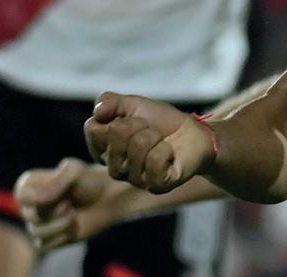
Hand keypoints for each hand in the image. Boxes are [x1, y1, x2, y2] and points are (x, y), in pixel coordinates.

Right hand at [14, 158, 121, 251]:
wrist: (107, 198)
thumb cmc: (90, 180)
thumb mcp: (75, 171)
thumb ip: (57, 180)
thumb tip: (39, 200)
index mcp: (32, 184)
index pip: (21, 194)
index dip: (37, 198)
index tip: (57, 195)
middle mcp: (32, 204)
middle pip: (30, 216)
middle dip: (53, 212)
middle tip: (70, 204)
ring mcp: (39, 222)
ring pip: (36, 232)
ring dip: (58, 225)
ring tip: (73, 214)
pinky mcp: (49, 238)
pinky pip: (44, 245)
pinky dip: (60, 237)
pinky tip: (73, 228)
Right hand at [85, 92, 215, 193]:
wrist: (193, 133)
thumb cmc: (160, 121)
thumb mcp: (132, 104)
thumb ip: (110, 102)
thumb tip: (97, 111)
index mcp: (103, 150)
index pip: (93, 128)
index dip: (117, 116)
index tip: (132, 119)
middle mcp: (115, 169)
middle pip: (115, 134)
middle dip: (138, 123)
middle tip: (150, 129)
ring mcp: (135, 180)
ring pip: (137, 146)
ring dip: (154, 135)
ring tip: (161, 140)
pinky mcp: (156, 185)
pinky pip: (154, 161)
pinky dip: (166, 149)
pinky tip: (169, 153)